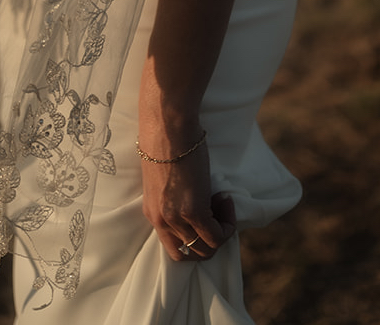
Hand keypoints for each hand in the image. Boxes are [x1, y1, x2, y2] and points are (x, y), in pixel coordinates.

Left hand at [139, 141, 236, 262]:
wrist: (169, 124)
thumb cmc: (167, 140)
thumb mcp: (166, 179)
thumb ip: (174, 196)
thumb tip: (193, 199)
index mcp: (152, 212)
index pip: (173, 246)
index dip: (192, 238)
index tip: (203, 215)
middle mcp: (161, 220)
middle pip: (186, 255)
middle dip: (205, 244)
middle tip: (216, 217)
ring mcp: (176, 217)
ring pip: (204, 249)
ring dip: (219, 232)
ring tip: (222, 204)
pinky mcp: (193, 210)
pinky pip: (217, 235)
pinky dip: (227, 223)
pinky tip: (225, 198)